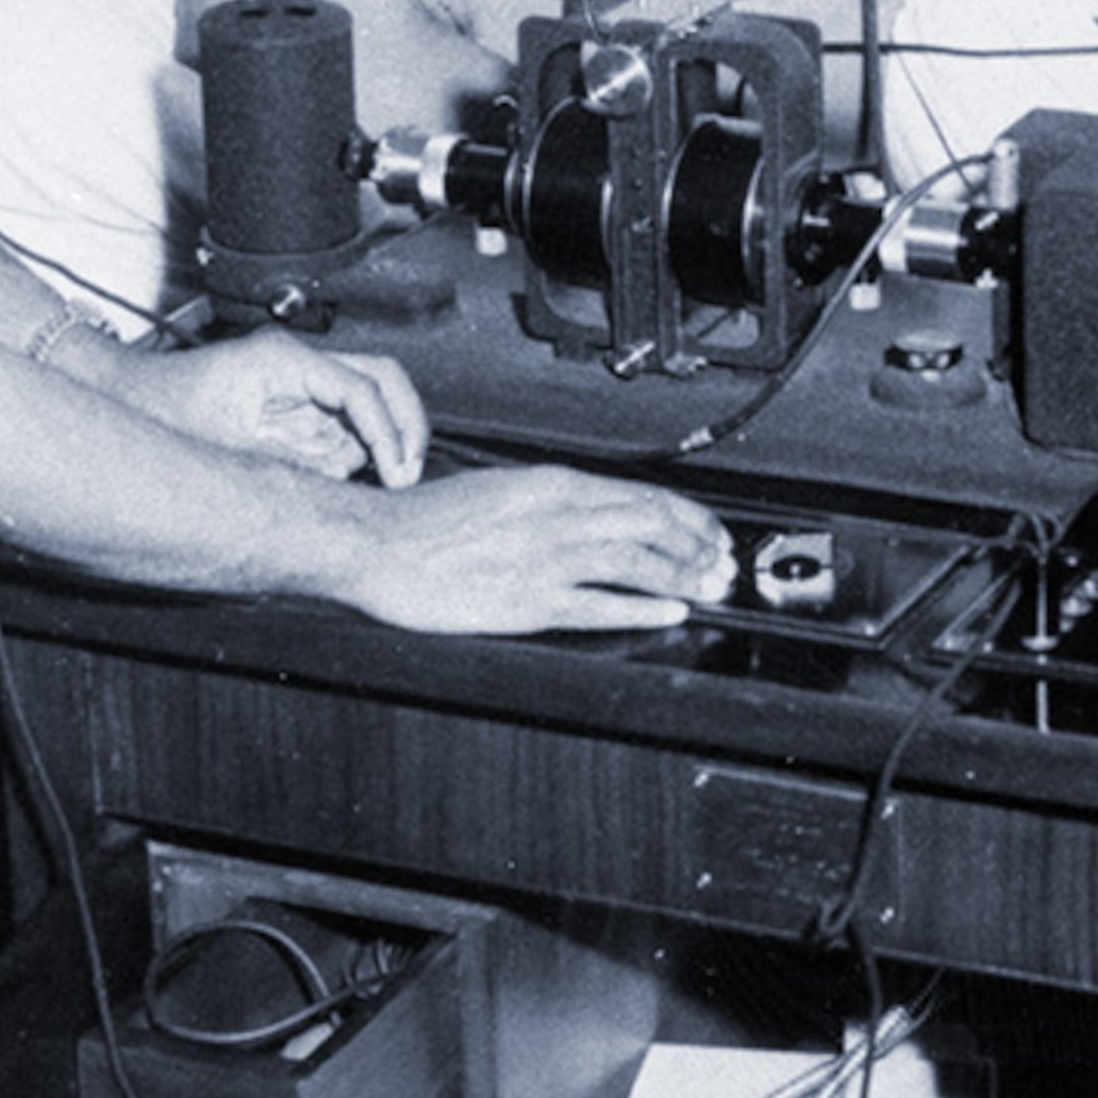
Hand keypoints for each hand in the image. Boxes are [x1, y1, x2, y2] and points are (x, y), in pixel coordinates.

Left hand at [110, 330, 431, 484]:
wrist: (129, 398)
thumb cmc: (162, 411)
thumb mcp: (226, 446)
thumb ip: (293, 460)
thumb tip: (348, 473)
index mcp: (284, 360)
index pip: (361, 388)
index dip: (387, 432)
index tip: (396, 472)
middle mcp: (301, 363)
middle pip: (384, 378)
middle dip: (406, 425)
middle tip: (407, 474)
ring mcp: (304, 381)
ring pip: (374, 399)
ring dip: (386, 438)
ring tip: (386, 483)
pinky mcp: (300, 404)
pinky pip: (348, 422)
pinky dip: (364, 447)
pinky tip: (358, 479)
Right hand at [338, 464, 736, 634]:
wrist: (374, 544)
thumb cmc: (424, 522)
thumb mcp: (498, 490)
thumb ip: (548, 501)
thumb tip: (593, 511)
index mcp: (550, 485)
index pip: (641, 496)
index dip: (687, 516)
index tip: (710, 531)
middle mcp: (556, 515)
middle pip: (651, 526)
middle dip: (698, 547)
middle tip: (724, 565)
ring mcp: (545, 558)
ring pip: (637, 562)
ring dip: (683, 576)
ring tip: (710, 588)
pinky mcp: (528, 600)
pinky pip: (601, 604)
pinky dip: (644, 607)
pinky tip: (670, 612)